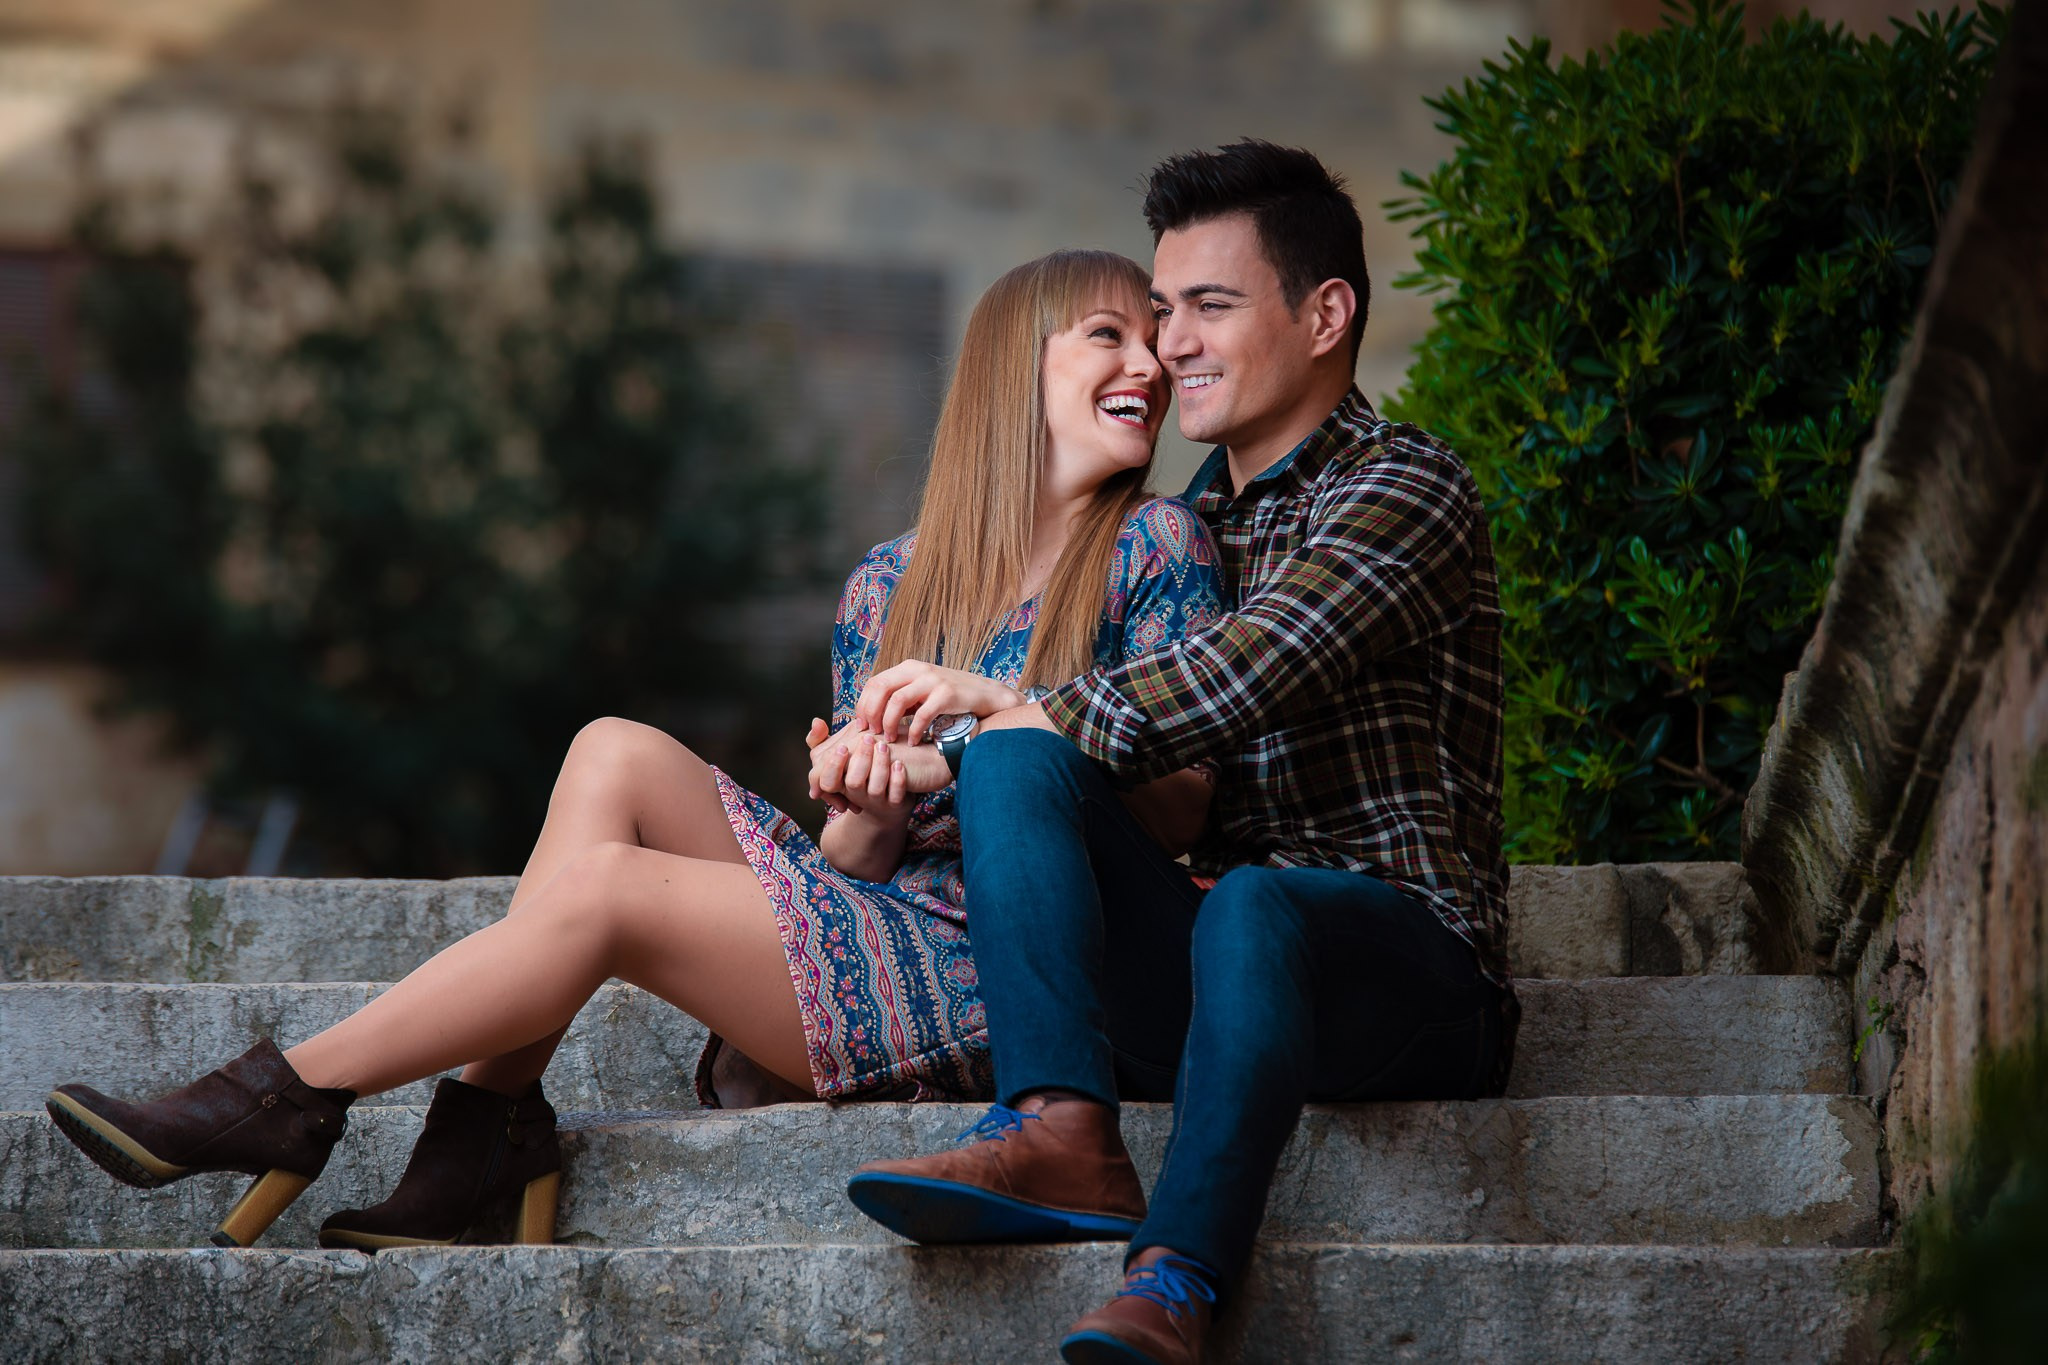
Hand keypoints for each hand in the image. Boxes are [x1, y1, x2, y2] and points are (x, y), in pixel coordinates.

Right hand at [805, 718, 953, 815]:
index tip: (843, 747)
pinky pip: (896, 795)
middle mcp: (856, 794)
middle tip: (867, 738)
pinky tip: (899, 763)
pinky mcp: (895, 803)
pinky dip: (897, 779)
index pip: (827, 779)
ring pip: (875, 788)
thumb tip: (815, 721)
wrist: (890, 789)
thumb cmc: (859, 765)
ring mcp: (876, 800)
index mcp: (838, 781)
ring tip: (884, 746)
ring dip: (879, 765)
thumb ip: (821, 738)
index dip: (833, 765)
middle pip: (852, 782)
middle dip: (860, 760)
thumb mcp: (839, 749)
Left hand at [853, 662, 1025, 745]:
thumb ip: (900, 697)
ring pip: (897, 702)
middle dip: (871, 714)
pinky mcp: (946, 695)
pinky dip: (914, 731)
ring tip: (891, 739)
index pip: (874, 682)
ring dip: (890, 724)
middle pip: (881, 689)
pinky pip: (921, 716)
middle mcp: (918, 670)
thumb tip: (870, 715)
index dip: (863, 705)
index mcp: (908, 668)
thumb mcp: (921, 691)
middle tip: (872, 734)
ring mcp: (933, 681)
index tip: (862, 725)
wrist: (985, 694)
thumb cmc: (949, 697)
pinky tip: (914, 742)